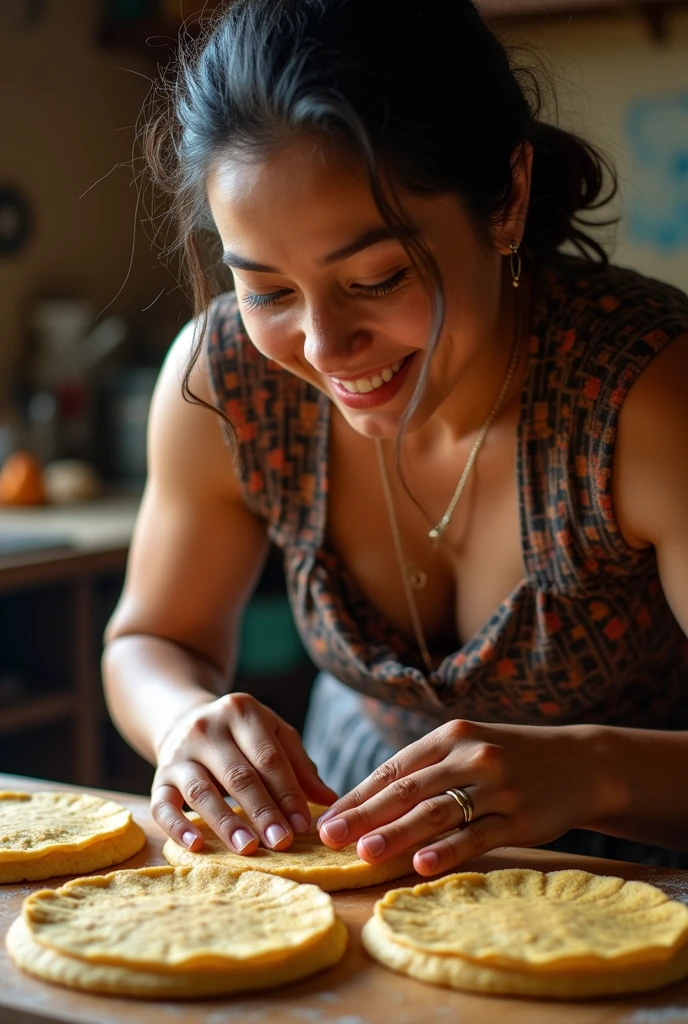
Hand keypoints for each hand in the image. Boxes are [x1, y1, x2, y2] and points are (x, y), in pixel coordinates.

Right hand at [151, 692, 336, 855]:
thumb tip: (329, 799)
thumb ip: (299, 765)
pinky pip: (162, 805)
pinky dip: (177, 827)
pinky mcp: (159, 778)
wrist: (183, 718)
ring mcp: (179, 754)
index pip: (268, 757)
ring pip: (202, 791)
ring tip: (249, 848)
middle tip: (283, 842)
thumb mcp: (272, 734)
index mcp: (241, 711)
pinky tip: (197, 846)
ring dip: (226, 822)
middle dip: (263, 811)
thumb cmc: (240, 734)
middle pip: (238, 775)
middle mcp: (206, 728)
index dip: (287, 792)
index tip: (304, 825)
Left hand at [317, 719, 616, 875]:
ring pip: (437, 812)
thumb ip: (427, 769)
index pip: (394, 768)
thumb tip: (369, 802)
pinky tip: (421, 863)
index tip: (325, 817)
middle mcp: (470, 756)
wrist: (580, 763)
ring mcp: (496, 787)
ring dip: (397, 833)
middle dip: (364, 815)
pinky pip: (476, 836)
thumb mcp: (469, 747)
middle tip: (329, 836)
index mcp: (451, 735)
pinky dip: (447, 850)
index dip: (358, 795)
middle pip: (408, 790)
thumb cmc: (511, 757)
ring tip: (365, 851)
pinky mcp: (520, 818)